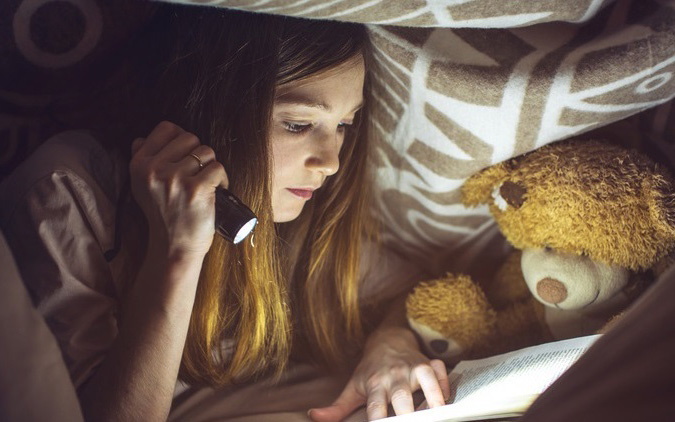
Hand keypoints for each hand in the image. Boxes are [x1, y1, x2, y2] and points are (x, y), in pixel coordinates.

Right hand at [129, 121, 227, 260]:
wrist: (173, 247)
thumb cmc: (164, 216)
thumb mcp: (141, 187)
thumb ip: (142, 160)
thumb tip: (142, 138)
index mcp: (139, 164)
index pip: (166, 128)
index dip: (182, 139)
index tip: (186, 156)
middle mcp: (154, 169)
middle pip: (190, 138)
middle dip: (198, 155)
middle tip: (196, 175)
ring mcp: (175, 179)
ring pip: (206, 152)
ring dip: (211, 168)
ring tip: (205, 185)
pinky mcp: (196, 189)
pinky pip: (218, 168)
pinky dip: (222, 180)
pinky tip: (214, 193)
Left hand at [309, 326, 449, 420]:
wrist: (387, 339)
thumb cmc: (370, 370)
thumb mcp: (353, 386)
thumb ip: (337, 407)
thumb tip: (313, 417)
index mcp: (375, 384)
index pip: (376, 406)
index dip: (379, 420)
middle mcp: (395, 376)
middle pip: (401, 397)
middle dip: (406, 413)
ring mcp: (413, 368)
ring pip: (426, 382)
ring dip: (433, 400)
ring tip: (437, 414)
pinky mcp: (429, 363)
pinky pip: (441, 374)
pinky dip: (446, 386)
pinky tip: (445, 400)